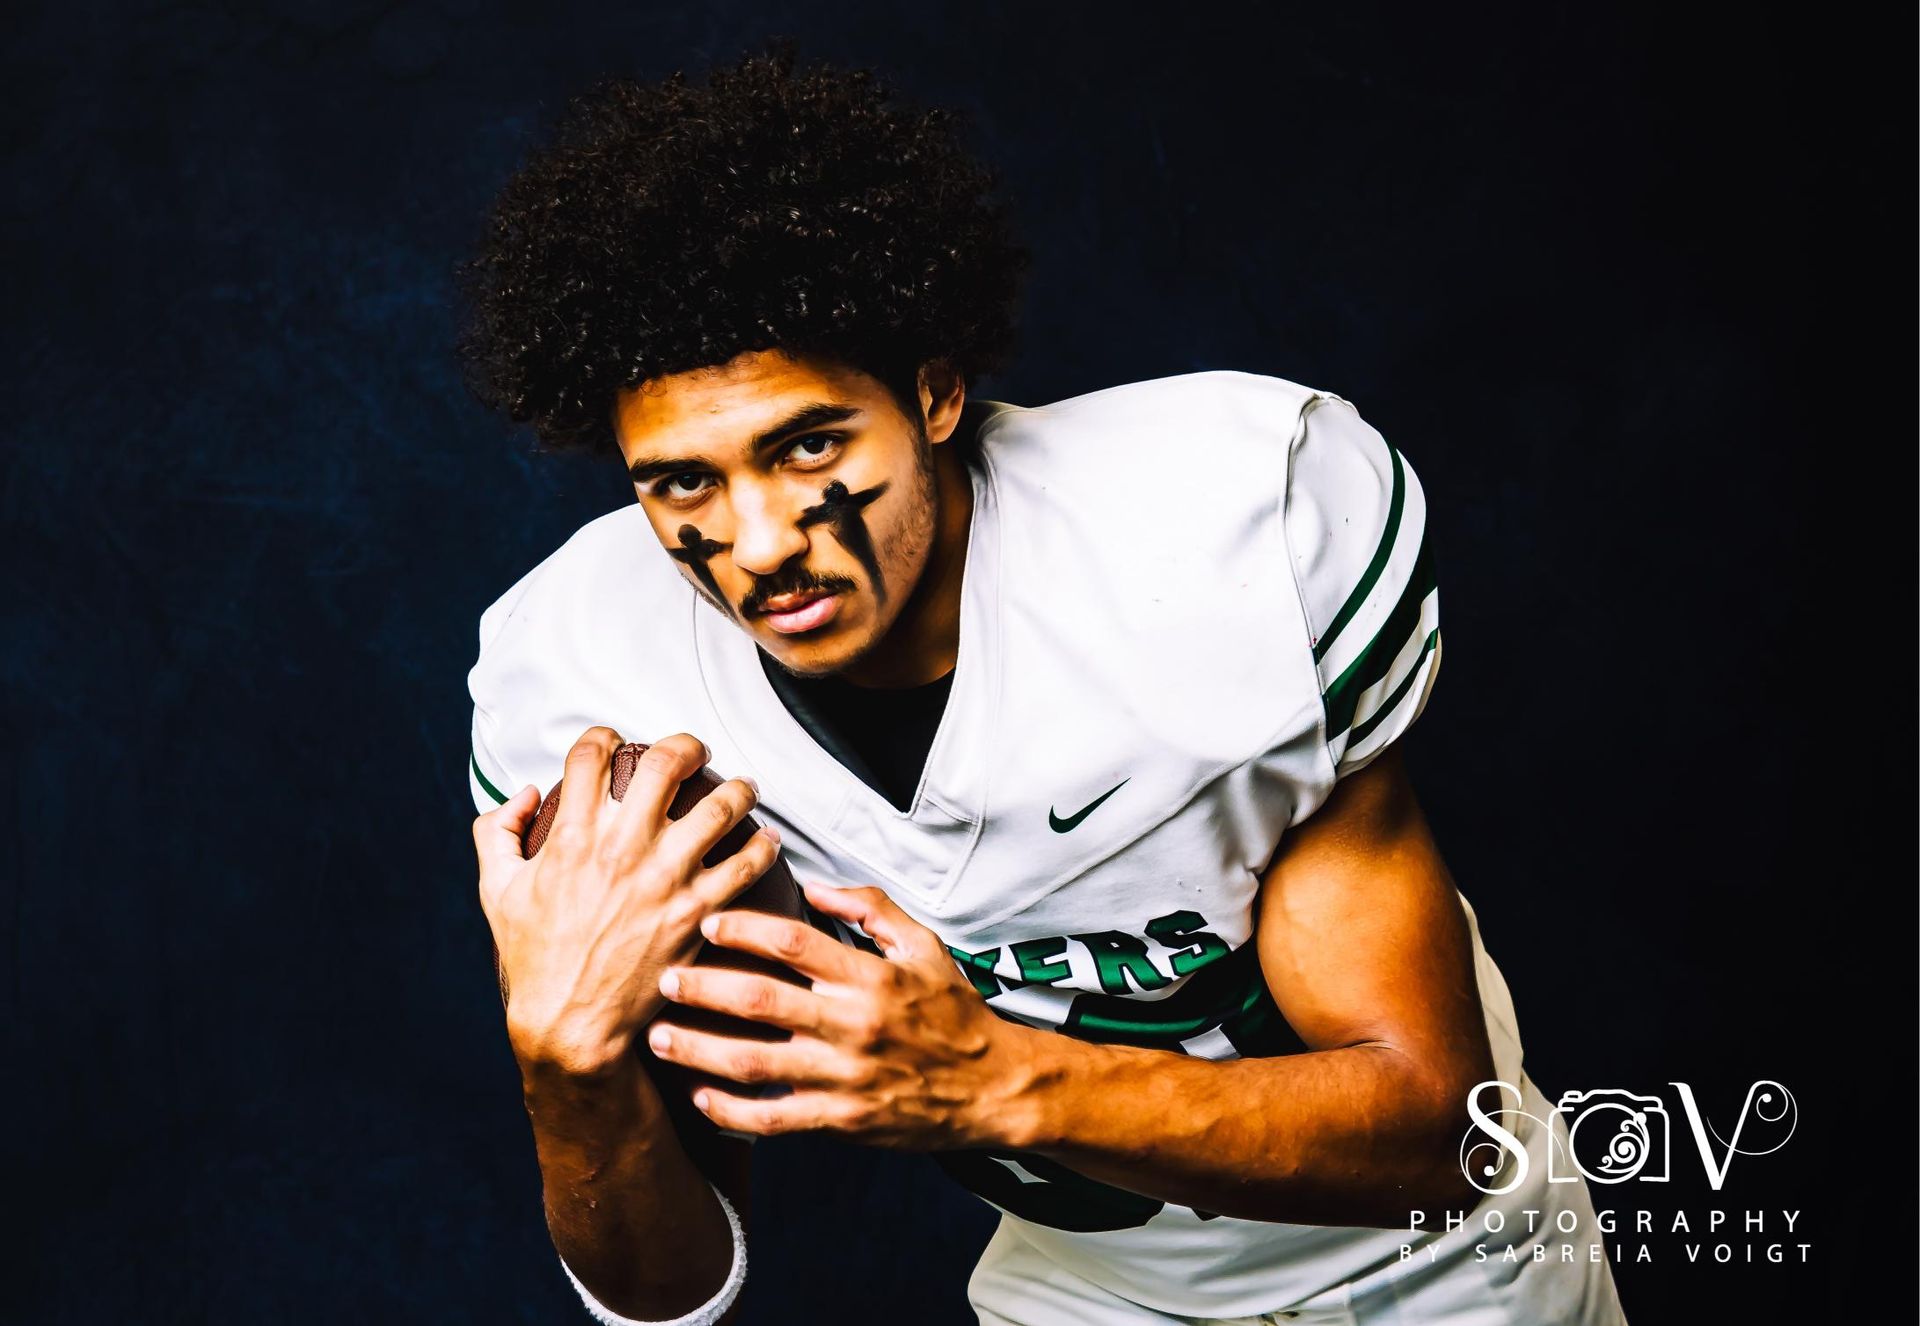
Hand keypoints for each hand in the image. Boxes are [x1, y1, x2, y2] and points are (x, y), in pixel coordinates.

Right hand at [472, 727, 781, 1076]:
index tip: (618, 741)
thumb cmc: (534, 959)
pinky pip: (746, 864)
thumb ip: (497, 833)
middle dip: (688, 745)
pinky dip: (763, 845)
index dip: (606, 736)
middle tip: (698, 752)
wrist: (571, 1023)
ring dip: (740, 789)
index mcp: (573, 835)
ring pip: (722, 806)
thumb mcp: (497, 892)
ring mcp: (665, 878)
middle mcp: (624, 847)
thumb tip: (526, 794)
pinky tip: (767, 840)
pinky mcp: (696, 911)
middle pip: (667, 762)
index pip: (592, 753)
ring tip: (746, 789)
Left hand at [646, 882, 1040, 1148]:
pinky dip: (730, 1111)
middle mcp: (852, 1025)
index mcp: (870, 977)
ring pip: (754, 1063)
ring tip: (659, 1037)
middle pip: (759, 1000)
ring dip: (698, 1049)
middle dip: (701, 987)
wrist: (992, 1087)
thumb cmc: (953, 1013)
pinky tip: (699, 1096)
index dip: (742, 929)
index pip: (792, 943)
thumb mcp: (924, 946)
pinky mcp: (840, 1120)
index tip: (706, 922)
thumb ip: (871, 908)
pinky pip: (772, 1119)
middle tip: (663, 977)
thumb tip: (815, 883)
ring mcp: (843, 1077)